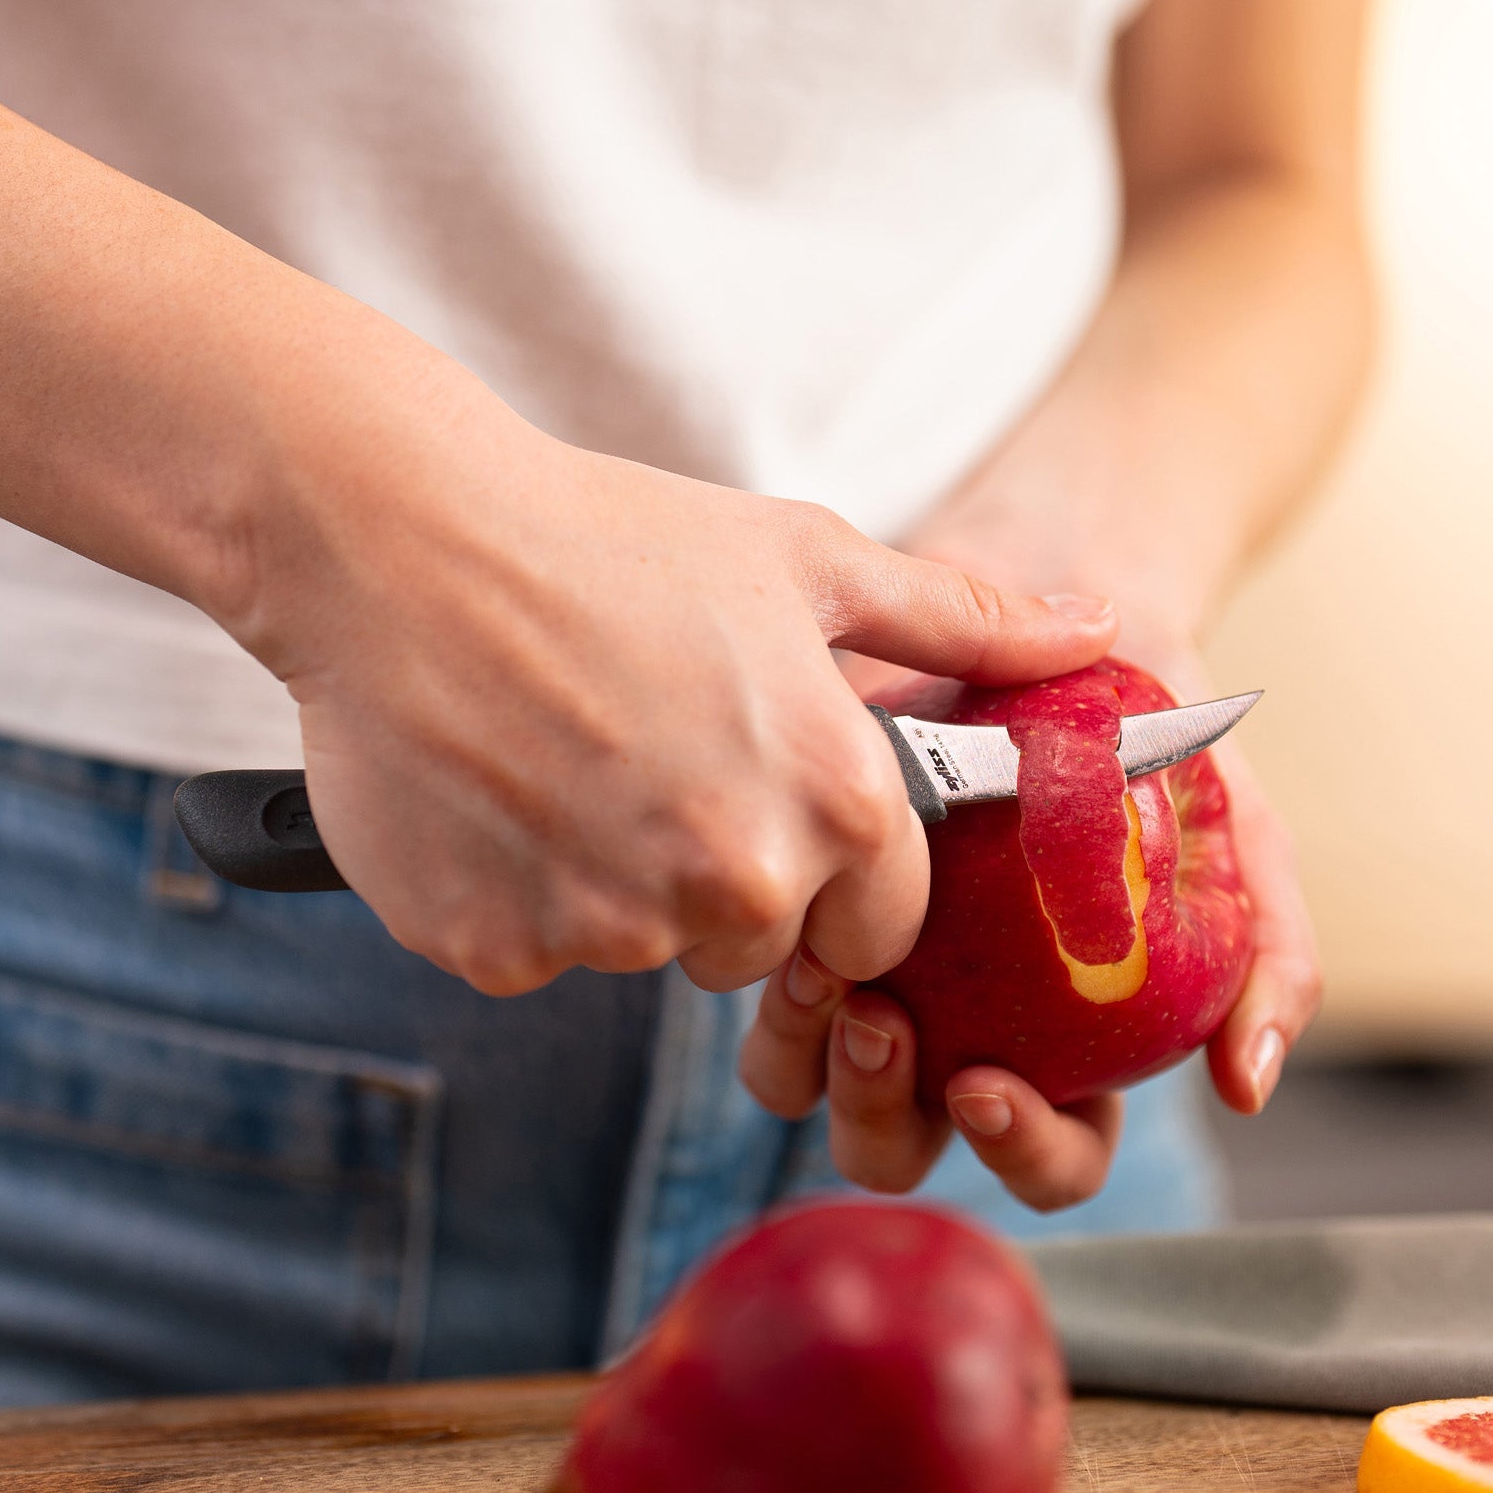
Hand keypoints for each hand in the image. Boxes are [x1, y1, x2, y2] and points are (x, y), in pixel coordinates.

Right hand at [217, 337, 1116, 995]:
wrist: (396, 539)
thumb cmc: (613, 538)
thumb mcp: (809, 559)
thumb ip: (967, 622)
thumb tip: (1096, 632)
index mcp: (833, 800)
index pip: (887, 926)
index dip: (841, 876)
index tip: (779, 812)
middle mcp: (735, 880)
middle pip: (765, 946)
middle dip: (731, 879)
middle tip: (657, 761)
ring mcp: (608, 927)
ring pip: (648, 954)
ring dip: (621, 888)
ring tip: (569, 760)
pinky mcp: (494, 951)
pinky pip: (537, 954)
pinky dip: (520, 897)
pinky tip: (497, 793)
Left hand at [736, 724, 1319, 1211]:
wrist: (1061, 605)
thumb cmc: (1159, 741)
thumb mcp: (1241, 834)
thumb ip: (1268, 955)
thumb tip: (1249, 1087)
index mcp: (1067, 1051)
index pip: (1052, 1158)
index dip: (1020, 1153)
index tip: (986, 1084)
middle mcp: (958, 1032)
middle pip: (903, 1148)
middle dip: (880, 1116)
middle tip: (880, 1023)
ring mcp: (870, 976)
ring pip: (808, 1090)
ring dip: (807, 1059)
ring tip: (825, 970)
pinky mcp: (800, 911)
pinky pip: (760, 990)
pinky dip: (767, 978)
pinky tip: (795, 915)